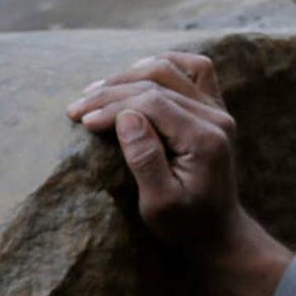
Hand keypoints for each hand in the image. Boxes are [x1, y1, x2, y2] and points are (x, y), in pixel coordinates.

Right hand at [66, 51, 237, 246]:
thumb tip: (126, 116)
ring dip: (130, 75)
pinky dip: (165, 64)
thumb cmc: (185, 224)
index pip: (152, 103)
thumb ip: (145, 159)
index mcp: (204, 140)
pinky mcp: (215, 109)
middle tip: (76, 108)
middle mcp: (217, 118)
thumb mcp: (159, 204)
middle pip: (158, 83)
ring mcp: (219, 110)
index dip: (112, 107)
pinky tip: (136, 72)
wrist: (218, 231)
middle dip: (111, 92)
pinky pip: (196, 69)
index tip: (81, 120)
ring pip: (171, 69)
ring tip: (96, 92)